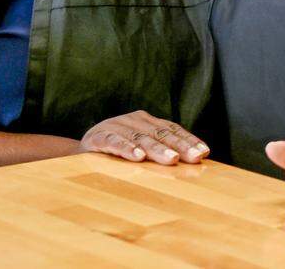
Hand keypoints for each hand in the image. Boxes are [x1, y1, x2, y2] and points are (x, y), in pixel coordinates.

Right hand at [79, 110, 208, 164]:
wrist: (80, 152)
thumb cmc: (116, 153)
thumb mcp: (140, 150)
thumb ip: (160, 153)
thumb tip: (192, 163)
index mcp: (147, 122)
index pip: (172, 130)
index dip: (189, 140)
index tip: (204, 153)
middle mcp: (134, 120)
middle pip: (161, 133)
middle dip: (180, 146)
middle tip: (195, 157)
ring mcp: (116, 126)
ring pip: (141, 138)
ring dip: (158, 149)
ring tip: (172, 159)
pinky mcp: (98, 137)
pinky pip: (115, 142)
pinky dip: (127, 148)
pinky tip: (138, 157)